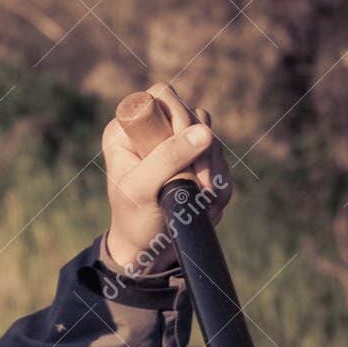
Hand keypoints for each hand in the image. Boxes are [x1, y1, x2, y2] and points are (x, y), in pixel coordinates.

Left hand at [101, 83, 231, 271]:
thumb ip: (167, 158)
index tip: (183, 150)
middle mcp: (151, 130)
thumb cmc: (135, 220)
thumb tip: (204, 132)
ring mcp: (175, 144)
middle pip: (193, 115)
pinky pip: (220, 159)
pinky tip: (205, 206)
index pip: (161, 95)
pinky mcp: (194, 161)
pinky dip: (218, 183)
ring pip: (211, 138)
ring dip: (212, 172)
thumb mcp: (142, 190)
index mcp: (127, 130)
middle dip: (201, 153)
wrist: (149, 251)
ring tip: (199, 202)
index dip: (178, 117)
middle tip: (198, 187)